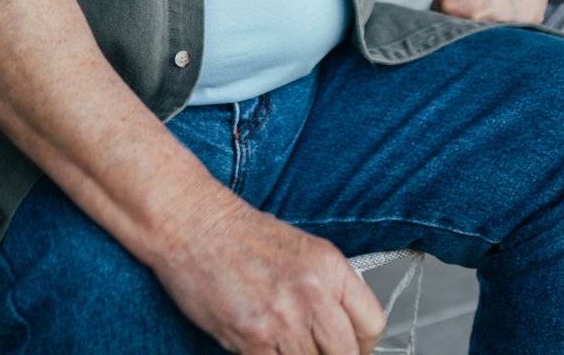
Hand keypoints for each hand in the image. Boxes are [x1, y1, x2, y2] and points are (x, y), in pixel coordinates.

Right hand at [148, 193, 385, 354]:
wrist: (192, 223)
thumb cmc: (237, 234)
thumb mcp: (300, 250)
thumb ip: (324, 287)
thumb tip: (336, 327)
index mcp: (330, 266)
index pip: (372, 324)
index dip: (362, 345)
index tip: (350, 348)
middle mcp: (314, 292)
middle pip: (347, 354)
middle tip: (316, 353)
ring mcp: (285, 318)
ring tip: (283, 346)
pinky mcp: (254, 338)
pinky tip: (263, 347)